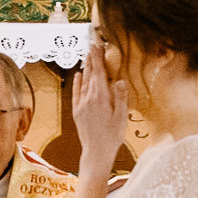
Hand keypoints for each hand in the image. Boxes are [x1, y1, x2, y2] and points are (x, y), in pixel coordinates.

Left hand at [72, 42, 130, 164]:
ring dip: (86, 68)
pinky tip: (79, 75)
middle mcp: (89, 98)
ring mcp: (81, 105)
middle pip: (91, 74)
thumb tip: (120, 80)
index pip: (99, 73)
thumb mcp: (121, 116)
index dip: (98, 58)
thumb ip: (120, 97)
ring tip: (88, 56)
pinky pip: (76, 93)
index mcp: (101, 98)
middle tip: (92, 45)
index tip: (98, 46)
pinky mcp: (77, 112)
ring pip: (84, 82)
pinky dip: (78, 82)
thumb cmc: (112, 136)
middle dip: (92, 59)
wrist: (96, 152)